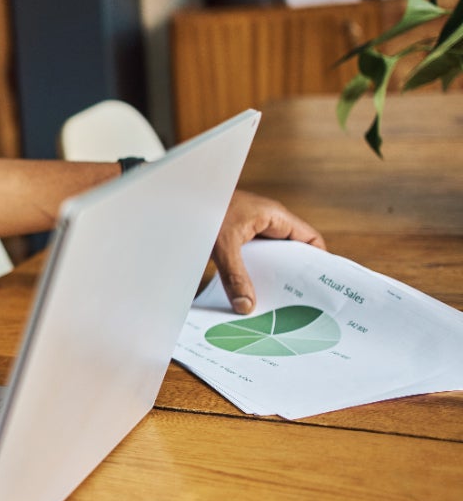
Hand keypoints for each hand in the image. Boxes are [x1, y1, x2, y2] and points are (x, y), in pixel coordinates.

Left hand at [213, 189, 326, 313]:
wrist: (178, 193)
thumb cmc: (204, 209)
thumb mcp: (223, 245)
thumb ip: (235, 276)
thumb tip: (247, 306)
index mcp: (275, 217)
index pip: (310, 240)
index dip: (319, 262)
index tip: (321, 287)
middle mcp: (268, 221)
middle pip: (291, 251)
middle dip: (293, 274)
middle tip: (296, 303)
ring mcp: (252, 227)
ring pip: (271, 255)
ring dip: (270, 274)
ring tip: (273, 302)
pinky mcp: (237, 233)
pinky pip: (253, 254)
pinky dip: (253, 269)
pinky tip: (248, 289)